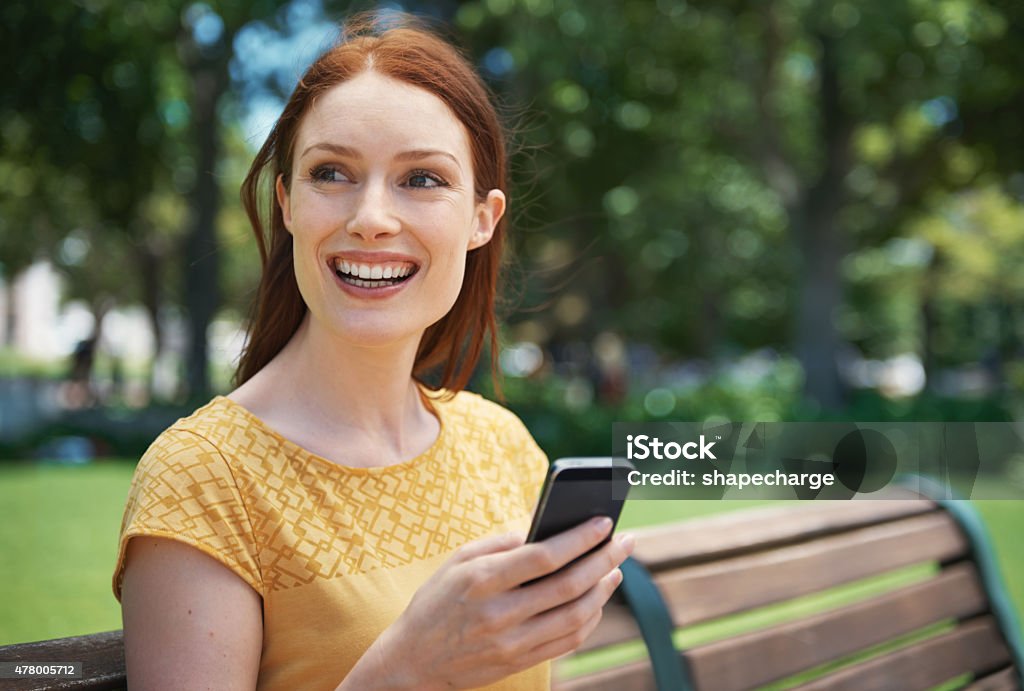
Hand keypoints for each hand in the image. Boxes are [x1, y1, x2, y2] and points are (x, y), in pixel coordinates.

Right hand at [342, 517, 634, 689]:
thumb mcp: (458, 561)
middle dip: (604, 559)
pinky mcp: (518, 662)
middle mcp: (499, 613)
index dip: (580, 538)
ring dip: (603, 590)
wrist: (413, 661)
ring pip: (575, 615)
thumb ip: (500, 542)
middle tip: (625, 542)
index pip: (544, 556)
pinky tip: (597, 599)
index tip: (604, 521)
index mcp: (482, 580)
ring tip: (616, 569)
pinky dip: (589, 619)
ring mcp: (511, 642)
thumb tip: (543, 530)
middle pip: (568, 585)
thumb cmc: (436, 601)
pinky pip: (567, 641)